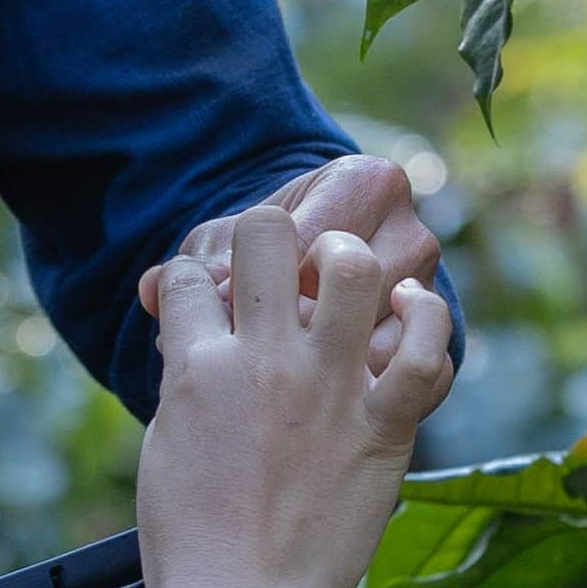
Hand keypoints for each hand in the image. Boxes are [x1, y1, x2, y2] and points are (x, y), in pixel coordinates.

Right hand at [114, 203, 457, 587]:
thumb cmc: (192, 543)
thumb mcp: (165, 446)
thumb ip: (185, 381)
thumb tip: (199, 338)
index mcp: (197, 369)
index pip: (184, 275)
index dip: (192, 279)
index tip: (206, 302)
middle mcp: (265, 363)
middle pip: (264, 235)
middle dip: (267, 239)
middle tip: (280, 275)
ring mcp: (329, 390)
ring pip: (350, 265)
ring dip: (345, 259)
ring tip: (342, 280)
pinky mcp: (384, 427)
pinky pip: (425, 349)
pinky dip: (425, 318)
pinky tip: (408, 311)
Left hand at [139, 153, 444, 369]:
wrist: (319, 285)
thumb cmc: (265, 259)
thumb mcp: (224, 248)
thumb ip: (195, 263)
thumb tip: (151, 289)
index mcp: (365, 181)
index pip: (299, 240)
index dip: (250, 281)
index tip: (219, 309)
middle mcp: (410, 233)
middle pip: (344, 288)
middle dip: (288, 323)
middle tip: (251, 345)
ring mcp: (430, 296)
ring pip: (378, 340)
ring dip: (318, 369)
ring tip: (271, 380)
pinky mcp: (434, 354)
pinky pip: (408, 382)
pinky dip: (357, 397)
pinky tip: (313, 406)